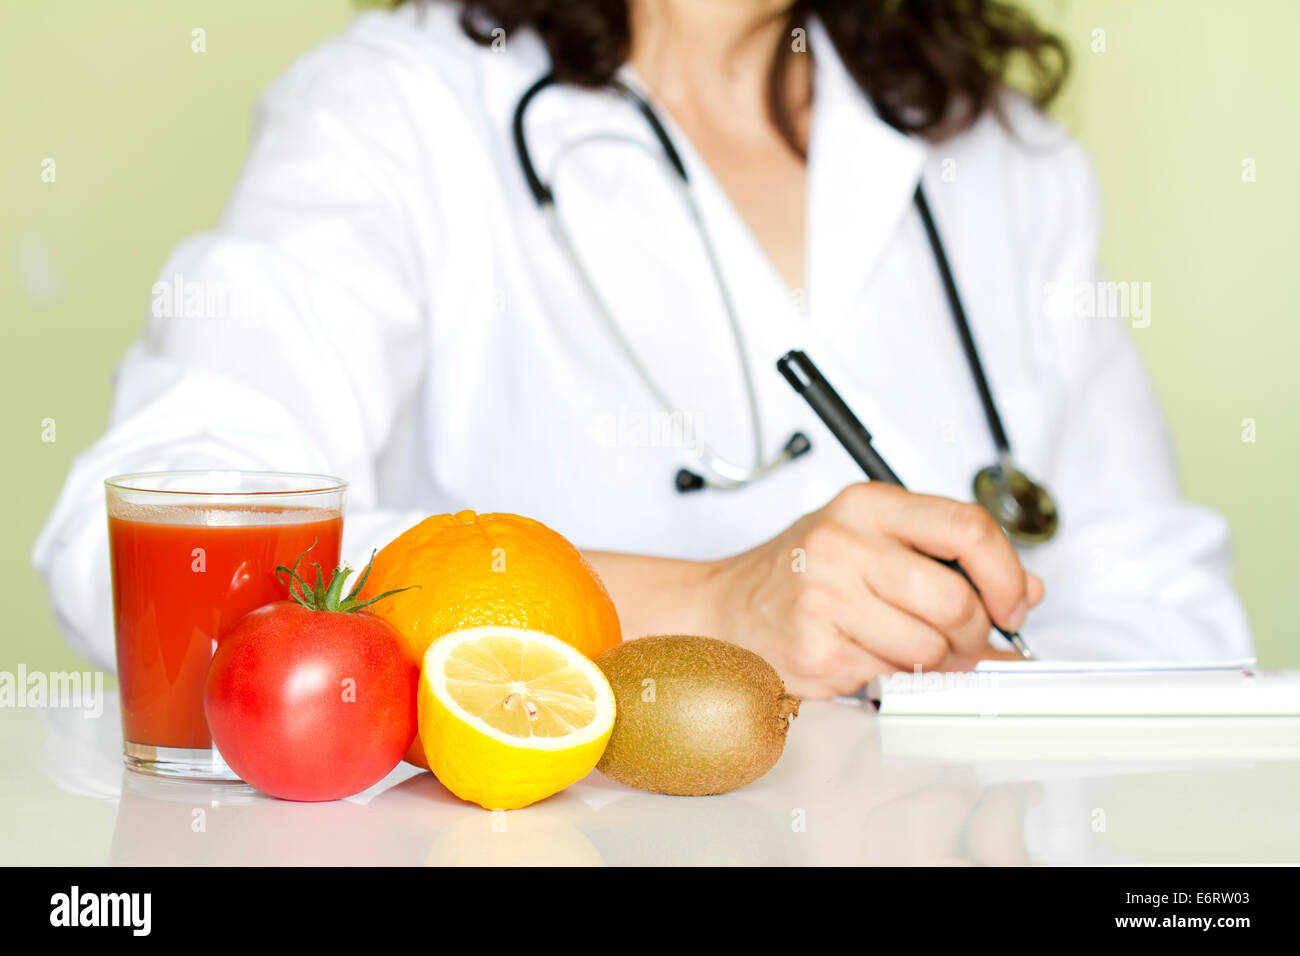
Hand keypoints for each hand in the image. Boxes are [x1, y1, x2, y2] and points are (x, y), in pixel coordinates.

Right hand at [699, 483, 1043, 697]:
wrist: (722, 610)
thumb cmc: (801, 574)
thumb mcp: (873, 542)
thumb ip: (950, 557)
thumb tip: (1027, 592)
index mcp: (866, 505)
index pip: (966, 527)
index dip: (1006, 573)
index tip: (1013, 603)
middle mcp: (843, 543)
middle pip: (955, 600)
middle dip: (974, 634)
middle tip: (962, 641)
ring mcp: (825, 596)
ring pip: (931, 646)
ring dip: (936, 662)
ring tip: (907, 649)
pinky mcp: (816, 647)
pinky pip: (892, 675)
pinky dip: (892, 676)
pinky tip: (865, 656)